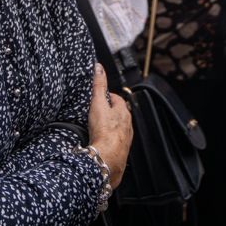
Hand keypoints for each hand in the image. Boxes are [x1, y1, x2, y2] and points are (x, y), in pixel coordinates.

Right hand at [86, 63, 131, 189]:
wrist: (107, 158)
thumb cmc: (104, 131)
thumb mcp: (97, 103)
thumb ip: (98, 85)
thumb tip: (99, 67)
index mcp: (124, 111)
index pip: (116, 99)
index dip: (106, 97)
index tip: (98, 98)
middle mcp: (128, 124)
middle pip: (118, 114)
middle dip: (109, 112)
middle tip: (96, 112)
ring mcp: (126, 138)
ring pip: (118, 128)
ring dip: (110, 126)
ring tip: (98, 127)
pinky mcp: (122, 151)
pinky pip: (116, 141)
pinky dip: (109, 140)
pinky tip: (101, 142)